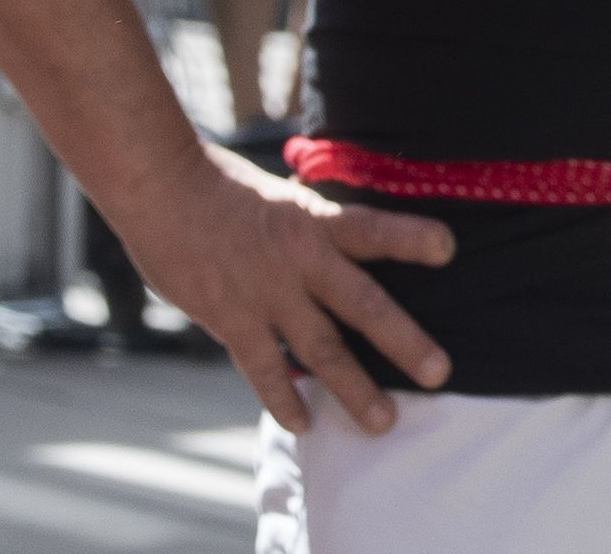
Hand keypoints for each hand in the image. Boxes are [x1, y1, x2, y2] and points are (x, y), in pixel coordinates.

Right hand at [103, 144, 457, 436]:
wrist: (161, 191)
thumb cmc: (223, 188)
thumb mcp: (283, 196)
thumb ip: (312, 225)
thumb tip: (337, 239)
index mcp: (317, 220)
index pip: (374, 227)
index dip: (411, 238)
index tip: (449, 249)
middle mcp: (301, 259)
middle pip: (363, 304)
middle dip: (404, 341)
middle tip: (439, 373)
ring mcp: (267, 294)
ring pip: (321, 350)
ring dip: (353, 388)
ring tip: (383, 421)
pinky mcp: (232, 320)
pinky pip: (265, 369)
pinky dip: (284, 399)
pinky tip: (303, 422)